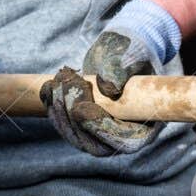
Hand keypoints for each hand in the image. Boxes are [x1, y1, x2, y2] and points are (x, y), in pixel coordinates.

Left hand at [45, 0, 180, 157]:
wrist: (121, 49)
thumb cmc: (132, 52)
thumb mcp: (130, 55)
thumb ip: (121, 69)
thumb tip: (109, 89)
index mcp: (146, 125)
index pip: (124, 142)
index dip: (101, 129)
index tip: (82, 108)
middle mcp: (124, 136)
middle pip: (95, 145)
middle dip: (73, 118)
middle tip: (66, 85)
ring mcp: (101, 133)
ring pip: (75, 137)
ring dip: (60, 110)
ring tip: (60, 79)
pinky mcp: (83, 125)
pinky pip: (64, 126)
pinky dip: (52, 107)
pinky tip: (49, 86)